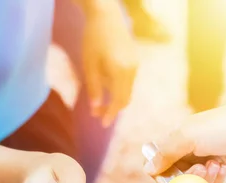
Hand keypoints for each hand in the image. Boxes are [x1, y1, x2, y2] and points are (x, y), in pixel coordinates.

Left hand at [81, 1, 137, 126]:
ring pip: (127, 90)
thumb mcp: (90, 65)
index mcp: (120, 72)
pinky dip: (118, 87)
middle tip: (98, 115)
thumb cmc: (93, 39)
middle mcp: (132, 70)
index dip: (111, 114)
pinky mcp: (135, 60)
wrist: (106, 16)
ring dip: (115, 98)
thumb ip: (94, 88)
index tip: (102, 124)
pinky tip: (106, 84)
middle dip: (113, 108)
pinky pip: (128, 80)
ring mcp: (135, 65)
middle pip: (125, 98)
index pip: (118, 100)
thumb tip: (96, 108)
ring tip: (100, 100)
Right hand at [144, 104, 225, 182]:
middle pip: (176, 176)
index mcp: (177, 138)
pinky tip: (225, 167)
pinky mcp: (218, 167)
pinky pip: (210, 182)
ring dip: (205, 178)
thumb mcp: (189, 138)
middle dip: (189, 178)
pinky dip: (216, 178)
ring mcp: (203, 158)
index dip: (163, 174)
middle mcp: (188, 149)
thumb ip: (166, 154)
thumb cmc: (222, 128)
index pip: (158, 162)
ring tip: (217, 166)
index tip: (172, 179)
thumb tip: (147, 169)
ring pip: (194, 182)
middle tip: (202, 169)